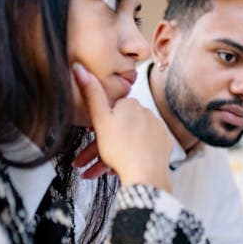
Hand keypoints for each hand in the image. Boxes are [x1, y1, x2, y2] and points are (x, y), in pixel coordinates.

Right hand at [72, 63, 173, 191]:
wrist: (145, 175)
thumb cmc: (121, 149)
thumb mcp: (100, 120)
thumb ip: (91, 94)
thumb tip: (80, 68)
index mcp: (131, 104)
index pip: (109, 110)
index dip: (95, 124)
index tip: (85, 136)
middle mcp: (147, 113)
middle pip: (117, 128)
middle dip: (96, 146)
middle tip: (82, 163)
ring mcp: (157, 130)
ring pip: (127, 141)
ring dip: (107, 157)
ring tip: (92, 173)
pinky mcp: (163, 145)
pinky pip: (141, 150)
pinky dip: (128, 159)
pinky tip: (116, 170)